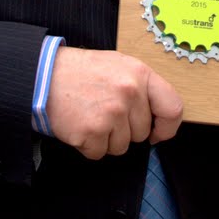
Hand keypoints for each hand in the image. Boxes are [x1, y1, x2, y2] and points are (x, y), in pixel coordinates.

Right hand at [46, 47, 182, 159]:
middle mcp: (129, 93)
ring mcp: (111, 114)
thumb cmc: (83, 71)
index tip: (157, 132)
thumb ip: (142, 87)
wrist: (45, 74)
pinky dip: (89, 145)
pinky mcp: (92, 132)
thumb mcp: (119, 65)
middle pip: (141, 133)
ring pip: (121, 146)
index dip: (167, 127)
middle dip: (125, 129)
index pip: (173, 108)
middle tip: (105, 110)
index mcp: (140, 74)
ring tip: (91, 114)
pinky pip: (99, 153)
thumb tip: (159, 119)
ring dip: (106, 138)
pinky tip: (80, 123)